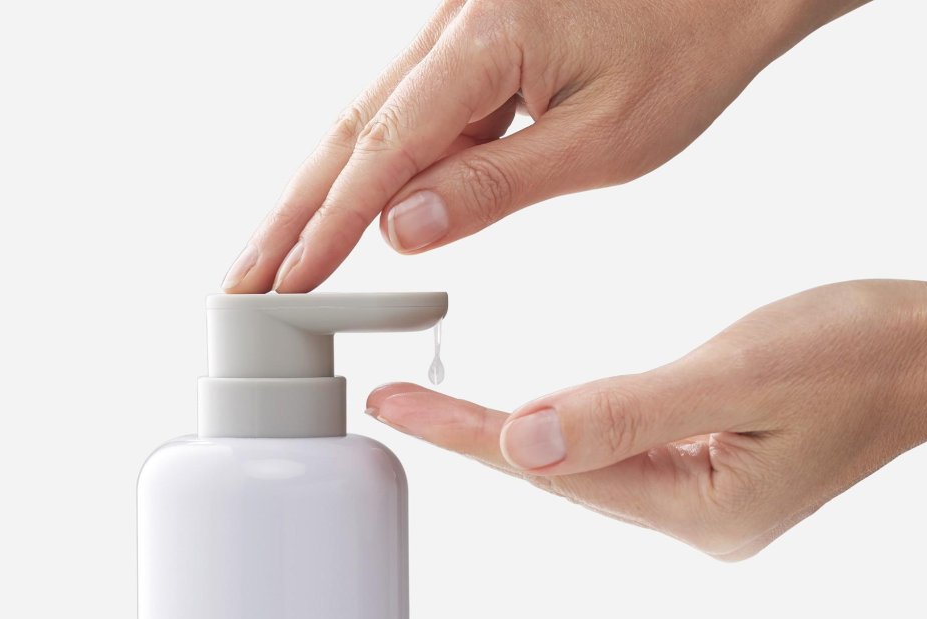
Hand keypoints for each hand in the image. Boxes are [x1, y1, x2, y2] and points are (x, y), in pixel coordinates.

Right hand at [222, 0, 867, 293]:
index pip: (384, 149)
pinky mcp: (470, 53)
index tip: (287, 284)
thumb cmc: (686, 51)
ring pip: (366, 126)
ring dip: (316, 199)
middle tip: (239, 283)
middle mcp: (454, 26)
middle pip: (347, 132)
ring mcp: (456, 35)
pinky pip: (406, 120)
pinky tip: (343, 223)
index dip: (328, 225)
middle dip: (290, 216)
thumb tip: (399, 228)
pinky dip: (369, 177)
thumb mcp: (602, 141)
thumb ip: (495, 186)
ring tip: (273, 264)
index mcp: (488, 41)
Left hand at [365, 281, 926, 559]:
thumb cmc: (861, 353)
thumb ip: (629, 410)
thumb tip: (526, 439)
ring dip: (515, 436)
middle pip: (562, 476)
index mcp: (704, 509)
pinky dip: (569, 430)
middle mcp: (697, 521)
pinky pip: (618, 456)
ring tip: (435, 410)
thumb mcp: (743, 371)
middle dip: (477, 438)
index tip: (396, 410)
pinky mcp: (709, 476)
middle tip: (395, 404)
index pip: (558, 469)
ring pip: (587, 467)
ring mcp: (704, 503)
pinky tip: (531, 421)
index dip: (471, 436)